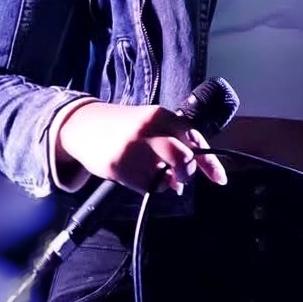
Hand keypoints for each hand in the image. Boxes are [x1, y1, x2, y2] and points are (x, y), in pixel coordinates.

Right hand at [55, 102, 228, 194]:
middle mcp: (149, 129)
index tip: (219, 179)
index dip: (209, 163)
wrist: (82, 124)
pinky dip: (146, 186)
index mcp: (161, 115)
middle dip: (187, 174)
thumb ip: (173, 140)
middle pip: (183, 158)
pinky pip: (145, 186)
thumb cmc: (123, 126)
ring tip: (150, 172)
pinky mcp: (118, 165)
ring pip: (165, 177)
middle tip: (179, 178)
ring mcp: (133, 148)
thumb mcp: (150, 123)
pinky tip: (134, 174)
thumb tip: (188, 174)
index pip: (195, 139)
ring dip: (164, 182)